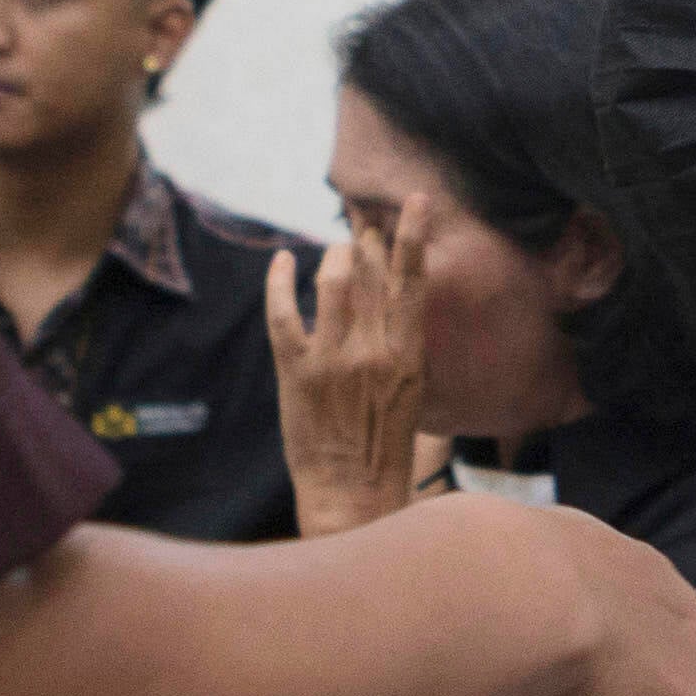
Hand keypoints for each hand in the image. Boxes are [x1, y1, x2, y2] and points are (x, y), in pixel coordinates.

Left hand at [264, 202, 430, 538]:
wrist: (353, 494)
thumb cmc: (386, 446)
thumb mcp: (412, 392)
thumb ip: (402, 345)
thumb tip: (395, 301)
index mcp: (409, 355)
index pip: (412, 281)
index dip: (413, 235)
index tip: (415, 201)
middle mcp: (372, 351)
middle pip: (368, 271)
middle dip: (364, 241)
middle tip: (363, 229)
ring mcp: (332, 360)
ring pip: (330, 280)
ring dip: (332, 256)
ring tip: (335, 251)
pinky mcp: (296, 372)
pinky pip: (283, 312)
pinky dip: (279, 280)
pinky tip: (280, 262)